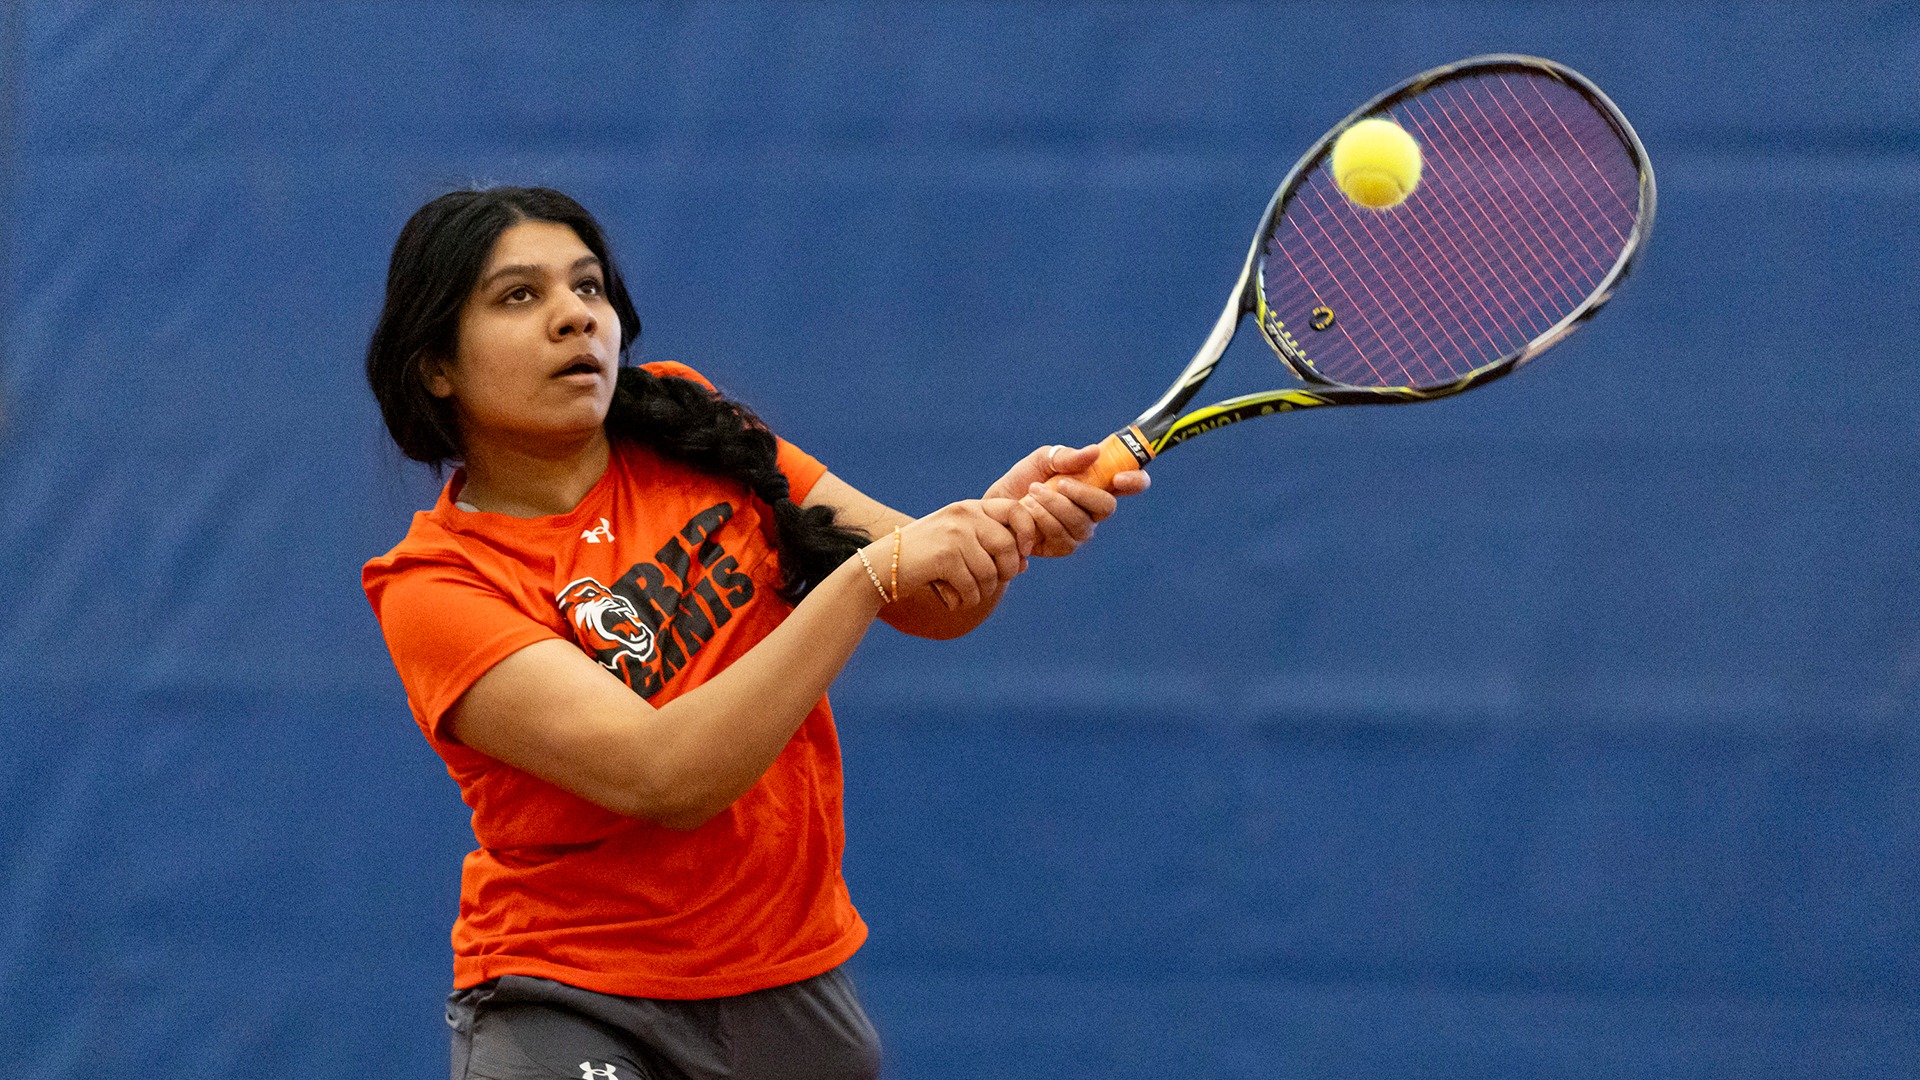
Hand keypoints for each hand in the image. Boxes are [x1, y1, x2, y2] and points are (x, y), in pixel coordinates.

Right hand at [878, 501, 1023, 609]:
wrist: (880, 566)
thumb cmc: (923, 558)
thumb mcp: (957, 544)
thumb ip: (989, 548)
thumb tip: (1025, 563)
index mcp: (970, 508)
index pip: (1015, 510)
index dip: (1027, 532)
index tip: (1024, 553)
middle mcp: (964, 514)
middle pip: (1008, 546)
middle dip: (1006, 572)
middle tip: (990, 583)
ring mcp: (954, 533)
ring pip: (990, 572)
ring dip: (982, 591)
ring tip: (967, 594)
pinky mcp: (945, 556)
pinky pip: (973, 586)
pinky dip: (967, 599)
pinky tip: (953, 599)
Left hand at [982, 443, 1149, 558]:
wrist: (996, 504)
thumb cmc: (1023, 479)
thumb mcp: (1042, 460)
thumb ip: (1066, 457)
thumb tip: (1094, 452)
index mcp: (1098, 483)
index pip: (1132, 483)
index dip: (1135, 481)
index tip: (1118, 478)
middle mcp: (1094, 510)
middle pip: (1107, 507)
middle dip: (1084, 494)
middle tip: (1060, 483)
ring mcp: (1080, 530)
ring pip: (1082, 523)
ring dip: (1056, 505)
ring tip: (1033, 491)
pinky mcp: (1063, 547)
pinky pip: (1063, 537)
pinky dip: (1044, 520)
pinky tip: (1029, 509)